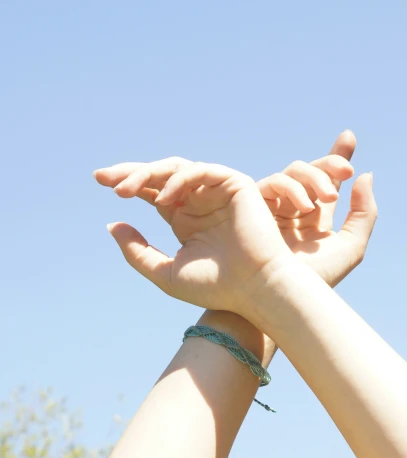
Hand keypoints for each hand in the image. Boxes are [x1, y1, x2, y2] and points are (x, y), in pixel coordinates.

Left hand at [94, 131, 376, 290]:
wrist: (256, 290)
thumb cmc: (216, 286)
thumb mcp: (165, 272)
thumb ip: (138, 252)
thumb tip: (113, 225)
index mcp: (185, 218)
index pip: (152, 191)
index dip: (128, 183)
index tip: (99, 181)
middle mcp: (199, 201)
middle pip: (160, 174)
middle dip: (131, 172)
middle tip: (103, 177)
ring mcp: (217, 191)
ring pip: (177, 168)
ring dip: (148, 174)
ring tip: (124, 190)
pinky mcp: (235, 184)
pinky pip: (201, 171)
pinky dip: (180, 180)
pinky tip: (163, 198)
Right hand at [258, 131, 376, 285]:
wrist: (282, 300)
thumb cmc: (316, 281)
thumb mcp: (351, 246)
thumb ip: (364, 213)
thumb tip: (366, 175)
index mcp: (317, 215)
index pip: (327, 179)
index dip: (337, 156)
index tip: (349, 137)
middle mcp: (295, 206)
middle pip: (310, 171)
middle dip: (328, 163)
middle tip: (346, 170)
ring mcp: (275, 205)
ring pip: (292, 173)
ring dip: (313, 177)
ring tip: (328, 197)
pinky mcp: (255, 208)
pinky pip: (271, 183)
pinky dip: (289, 187)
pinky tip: (305, 204)